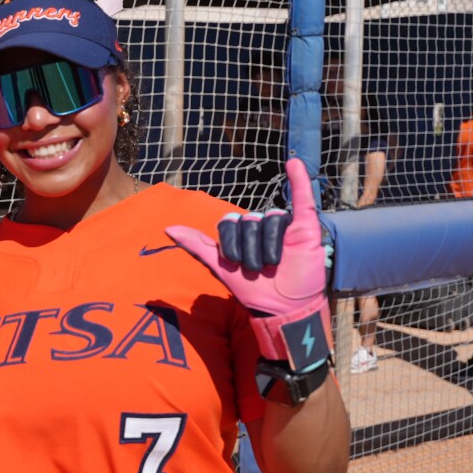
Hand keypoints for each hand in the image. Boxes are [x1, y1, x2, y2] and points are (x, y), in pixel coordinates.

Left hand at [165, 157, 330, 370]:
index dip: (230, 244)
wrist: (284, 309)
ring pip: (270, 218)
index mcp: (241, 232)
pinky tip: (294, 164)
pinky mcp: (304, 225)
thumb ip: (197, 246)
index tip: (237, 265)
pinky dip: (299, 179)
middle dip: (251, 250)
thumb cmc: (254, 290)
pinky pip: (302, 197)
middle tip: (260, 269)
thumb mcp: (221, 268)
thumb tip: (167, 228)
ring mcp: (283, 224)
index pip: (228, 222)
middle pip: (248, 221)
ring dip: (269, 246)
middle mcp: (260, 224)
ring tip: (275, 264)